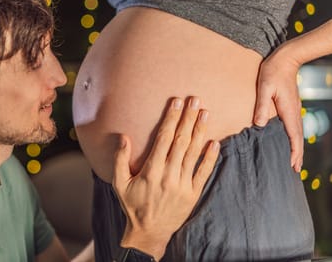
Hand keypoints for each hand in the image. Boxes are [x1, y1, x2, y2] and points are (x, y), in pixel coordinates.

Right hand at [112, 97, 219, 259]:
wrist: (149, 232)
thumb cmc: (132, 205)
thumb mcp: (119, 183)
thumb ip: (120, 159)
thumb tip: (123, 137)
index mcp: (151, 171)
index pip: (163, 139)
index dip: (171, 119)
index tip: (176, 103)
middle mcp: (168, 175)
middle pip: (181, 141)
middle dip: (188, 119)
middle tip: (195, 100)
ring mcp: (182, 185)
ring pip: (193, 153)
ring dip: (200, 131)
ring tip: (205, 113)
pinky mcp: (193, 194)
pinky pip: (203, 172)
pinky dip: (210, 157)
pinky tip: (215, 142)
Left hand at [253, 46, 302, 171]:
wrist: (285, 59)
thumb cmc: (273, 72)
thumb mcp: (264, 88)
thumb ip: (261, 106)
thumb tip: (259, 125)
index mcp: (288, 111)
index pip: (293, 136)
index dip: (294, 152)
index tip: (294, 166)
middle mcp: (294, 112)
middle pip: (297, 138)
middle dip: (297, 155)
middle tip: (294, 170)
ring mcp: (293, 109)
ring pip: (296, 133)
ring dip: (295, 147)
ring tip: (293, 160)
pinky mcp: (290, 106)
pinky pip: (293, 126)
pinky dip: (293, 137)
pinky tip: (288, 141)